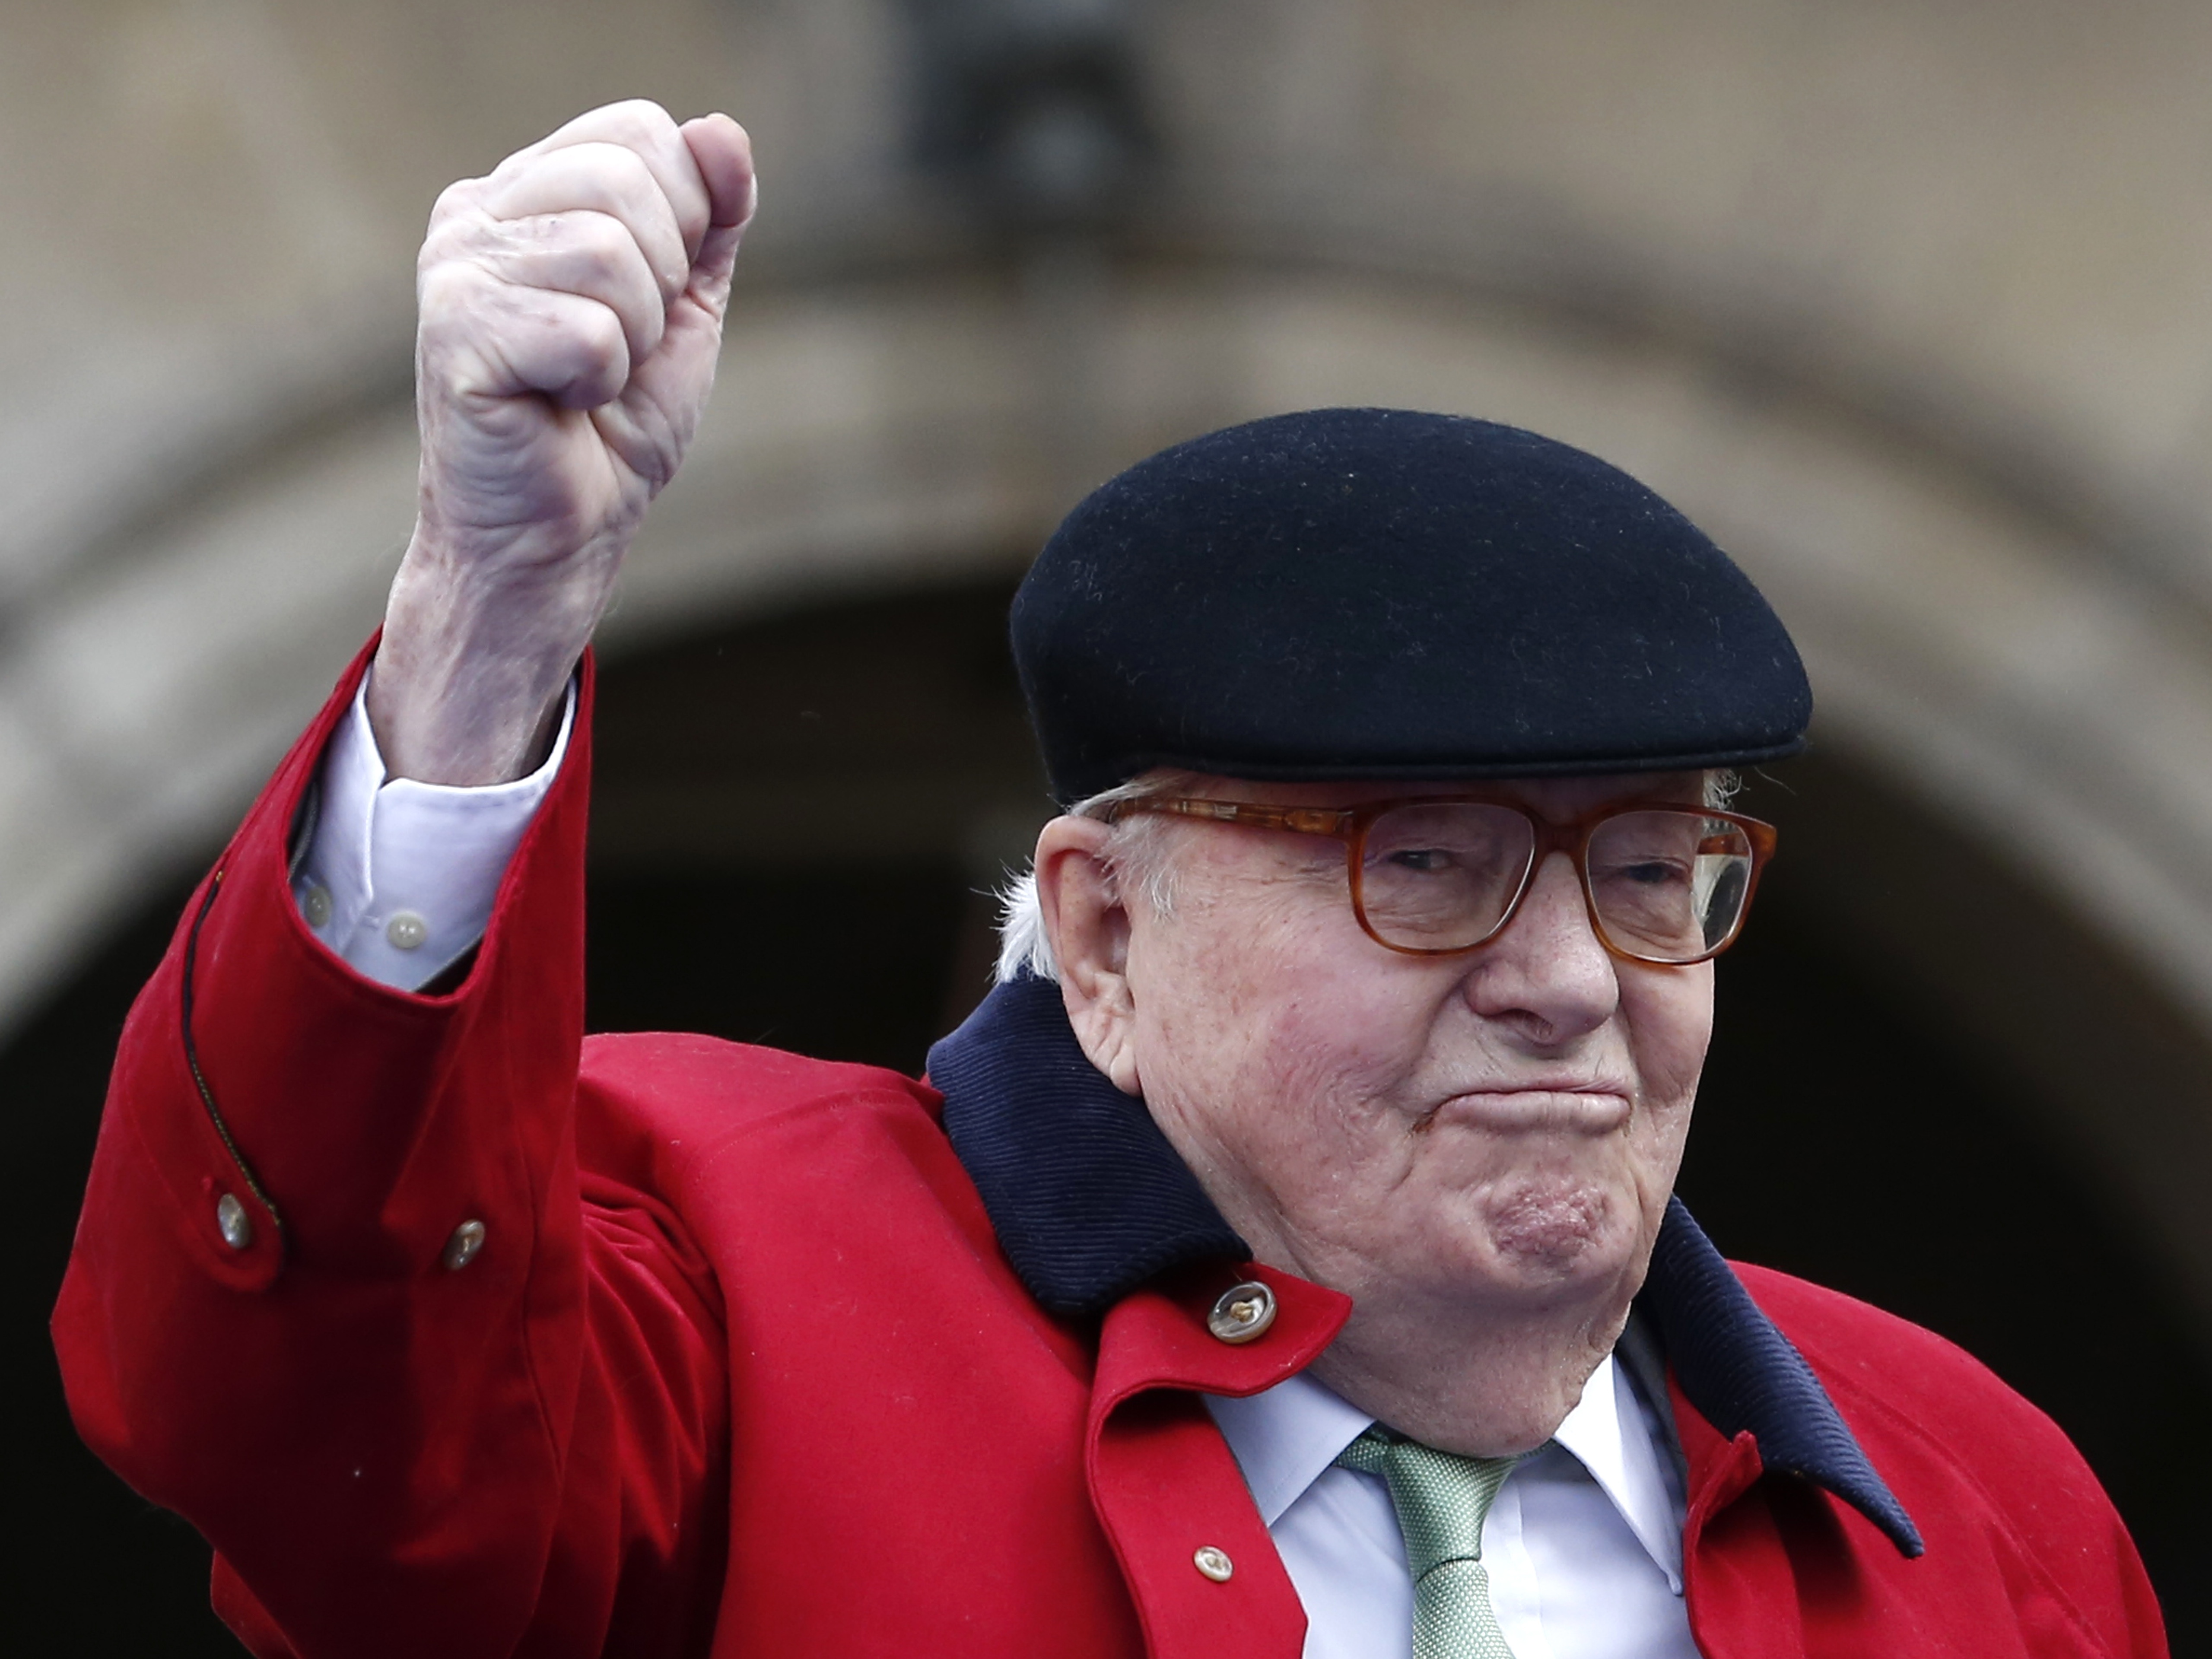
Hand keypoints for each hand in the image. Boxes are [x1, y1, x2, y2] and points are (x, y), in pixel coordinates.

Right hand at [370, 101, 756, 783]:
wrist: (561, 533)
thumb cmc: (614, 423)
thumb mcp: (685, 306)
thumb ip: (711, 217)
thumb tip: (722, 132)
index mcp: (525, 191)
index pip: (640, 130)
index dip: (685, 216)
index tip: (656, 294)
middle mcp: (474, 213)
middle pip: (628, 181)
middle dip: (662, 283)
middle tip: (621, 349)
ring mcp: (454, 269)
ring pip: (613, 256)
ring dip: (633, 339)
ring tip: (588, 382)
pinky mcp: (456, 334)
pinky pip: (589, 331)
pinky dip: (599, 382)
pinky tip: (559, 407)